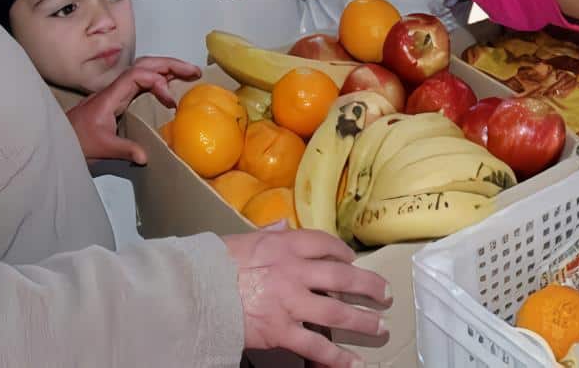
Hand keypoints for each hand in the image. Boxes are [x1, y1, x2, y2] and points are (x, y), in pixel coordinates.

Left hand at [66, 57, 200, 164]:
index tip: (170, 101)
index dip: (157, 81)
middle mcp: (115, 89)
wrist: (57, 141)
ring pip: (144, 69)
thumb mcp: (102, 148)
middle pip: (144, 64)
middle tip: (194, 72)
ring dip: (167, 68)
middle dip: (170, 65)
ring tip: (189, 73)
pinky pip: (143, 81)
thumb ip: (125, 149)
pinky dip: (160, 78)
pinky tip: (172, 83)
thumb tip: (146, 156)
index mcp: (110, 96)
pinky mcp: (119, 98)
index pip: (137, 76)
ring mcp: (117, 92)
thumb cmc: (77, 143)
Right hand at [225, 227, 390, 367]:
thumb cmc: (214, 264)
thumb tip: (281, 225)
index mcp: (286, 246)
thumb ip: (268, 235)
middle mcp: (295, 273)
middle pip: (344, 278)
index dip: (344, 253)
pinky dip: (337, 357)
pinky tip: (353, 363)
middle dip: (369, 287)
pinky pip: (316, 346)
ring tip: (380, 327)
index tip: (352, 260)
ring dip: (363, 322)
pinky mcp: (281, 331)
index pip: (326, 245)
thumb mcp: (243, 239)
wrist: (193, 291)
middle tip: (385, 294)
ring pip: (338, 313)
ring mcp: (291, 303)